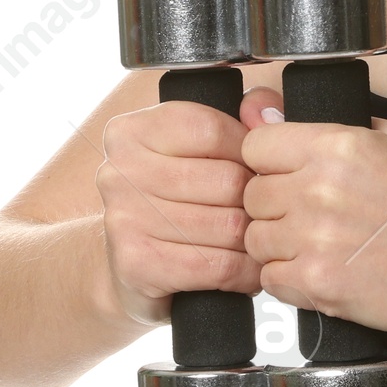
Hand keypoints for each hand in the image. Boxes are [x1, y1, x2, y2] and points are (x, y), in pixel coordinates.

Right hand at [96, 85, 282, 326]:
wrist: (129, 272)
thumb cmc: (175, 205)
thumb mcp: (199, 153)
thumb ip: (242, 120)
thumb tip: (266, 114)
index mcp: (132, 132)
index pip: (213, 130)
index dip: (249, 154)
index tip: (256, 171)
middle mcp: (119, 171)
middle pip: (226, 180)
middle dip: (257, 203)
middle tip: (267, 215)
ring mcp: (124, 218)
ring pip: (228, 226)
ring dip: (256, 241)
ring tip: (261, 242)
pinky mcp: (138, 264)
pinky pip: (218, 264)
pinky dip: (245, 271)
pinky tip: (247, 270)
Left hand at [241, 105, 386, 337]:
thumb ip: (329, 124)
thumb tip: (265, 110)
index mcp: (337, 145)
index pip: (254, 145)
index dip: (268, 163)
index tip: (287, 176)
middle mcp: (320, 188)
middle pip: (251, 195)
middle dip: (274, 206)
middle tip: (310, 216)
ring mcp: (316, 238)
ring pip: (255, 239)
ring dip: (279, 245)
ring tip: (319, 246)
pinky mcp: (319, 283)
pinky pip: (271, 279)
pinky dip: (290, 279)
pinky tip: (324, 270)